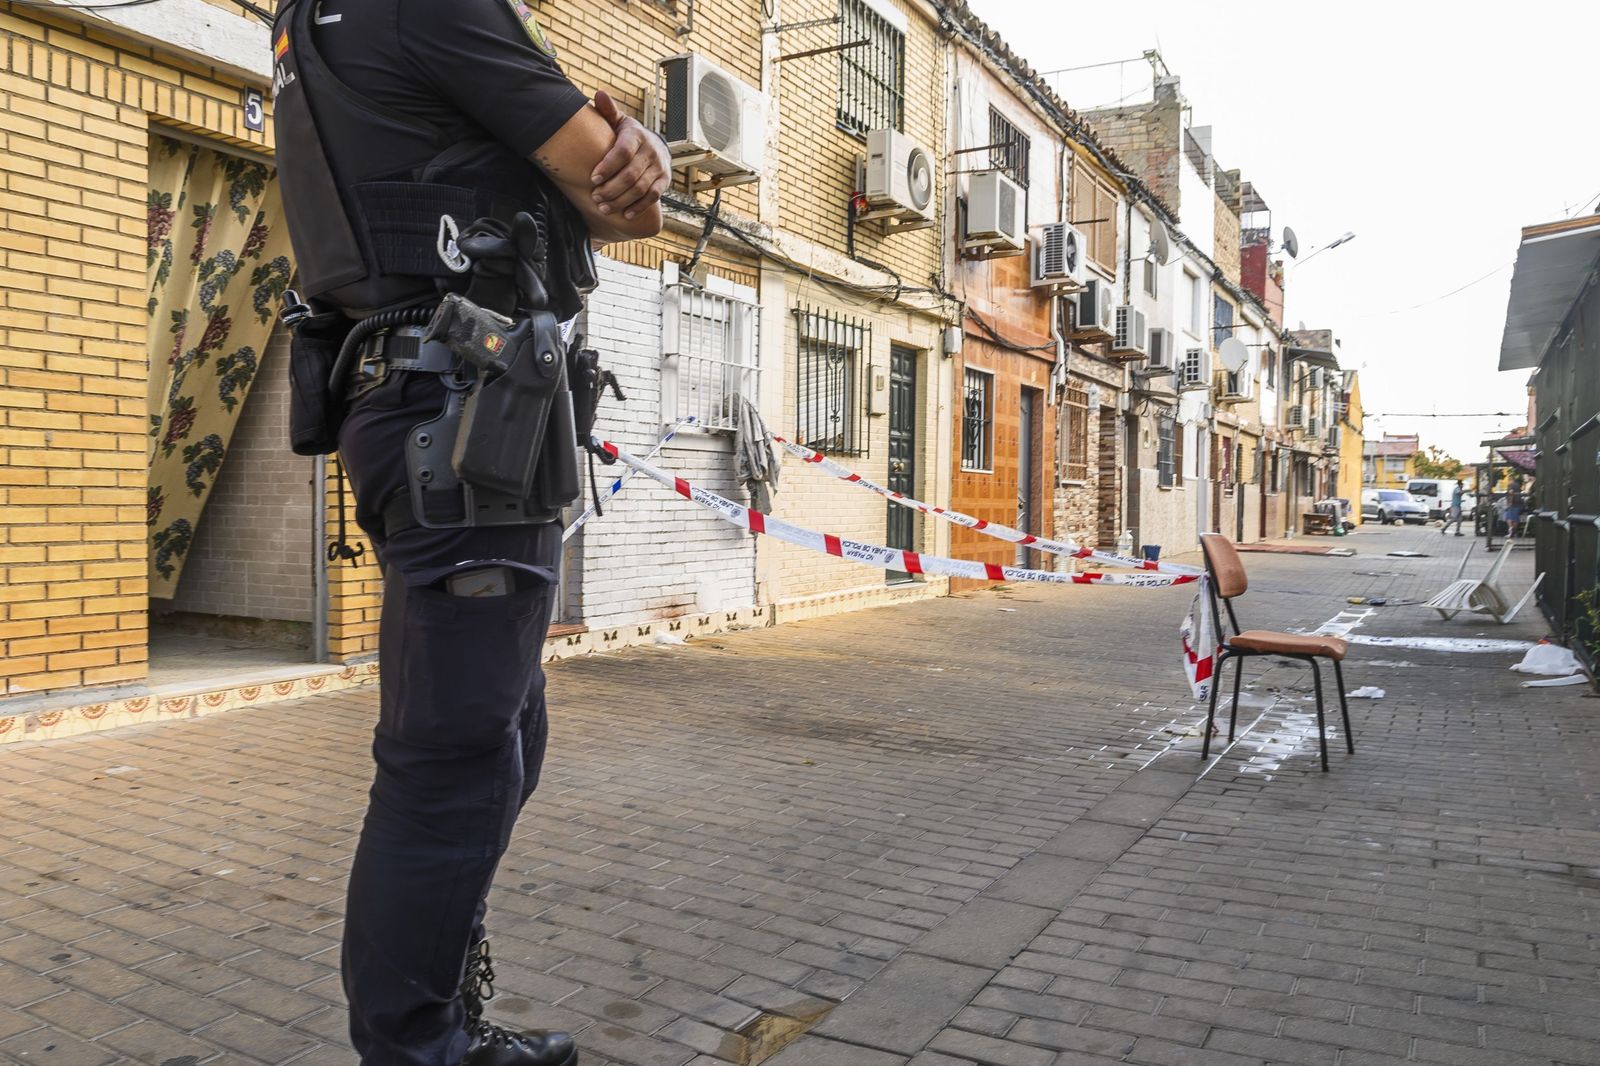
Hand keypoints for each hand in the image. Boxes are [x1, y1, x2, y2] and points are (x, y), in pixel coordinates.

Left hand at [590, 90, 671, 221]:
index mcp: (636, 135)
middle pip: (631, 174)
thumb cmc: (628, 136)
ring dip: (621, 200)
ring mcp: (659, 167)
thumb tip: (599, 94)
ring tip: (604, 208)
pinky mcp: (664, 181)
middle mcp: (650, 151)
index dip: (608, 166)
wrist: (654, 146)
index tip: (593, 178)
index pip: (623, 152)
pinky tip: (625, 214)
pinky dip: (639, 207)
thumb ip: (608, 112)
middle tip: (595, 198)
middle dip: (612, 188)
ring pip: (640, 188)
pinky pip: (652, 196)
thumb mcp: (619, 122)